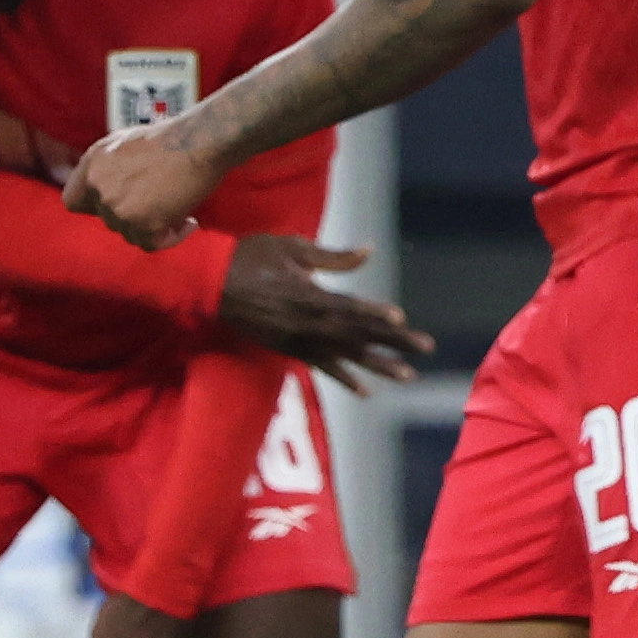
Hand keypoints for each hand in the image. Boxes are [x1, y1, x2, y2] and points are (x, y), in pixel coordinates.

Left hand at [63, 117, 222, 248]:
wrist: (199, 141)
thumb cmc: (170, 139)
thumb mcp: (122, 143)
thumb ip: (106, 168)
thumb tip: (101, 193)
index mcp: (92, 164)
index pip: (72, 201)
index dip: (93, 206)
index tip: (115, 204)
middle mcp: (99, 187)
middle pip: (108, 220)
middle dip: (133, 214)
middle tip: (161, 202)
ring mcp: (118, 207)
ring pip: (129, 234)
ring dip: (153, 226)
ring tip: (178, 208)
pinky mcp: (142, 224)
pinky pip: (151, 244)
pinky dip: (171, 237)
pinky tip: (189, 222)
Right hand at [210, 234, 431, 376]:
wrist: (212, 283)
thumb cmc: (252, 257)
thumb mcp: (292, 247)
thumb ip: (332, 256)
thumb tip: (369, 251)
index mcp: (308, 295)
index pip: (348, 306)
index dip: (374, 313)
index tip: (401, 319)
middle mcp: (307, 323)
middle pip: (356, 334)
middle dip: (392, 342)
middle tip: (425, 348)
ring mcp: (298, 339)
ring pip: (345, 355)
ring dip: (377, 366)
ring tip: (407, 375)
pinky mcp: (289, 349)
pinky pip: (320, 367)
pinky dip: (343, 378)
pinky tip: (364, 390)